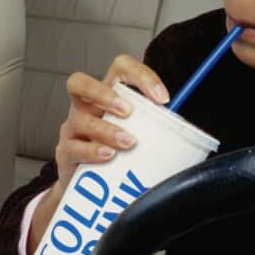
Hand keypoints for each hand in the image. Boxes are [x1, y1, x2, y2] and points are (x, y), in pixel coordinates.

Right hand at [52, 54, 169, 191]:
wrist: (85, 185)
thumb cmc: (115, 152)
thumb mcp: (135, 132)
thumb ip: (154, 126)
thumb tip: (189, 131)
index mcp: (106, 94)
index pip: (119, 68)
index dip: (141, 76)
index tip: (163, 97)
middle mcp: (84, 106)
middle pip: (79, 83)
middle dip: (104, 94)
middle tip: (129, 111)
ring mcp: (72, 128)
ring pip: (81, 119)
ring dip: (107, 129)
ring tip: (128, 142)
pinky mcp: (65, 152)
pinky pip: (73, 147)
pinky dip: (92, 151)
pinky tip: (108, 156)